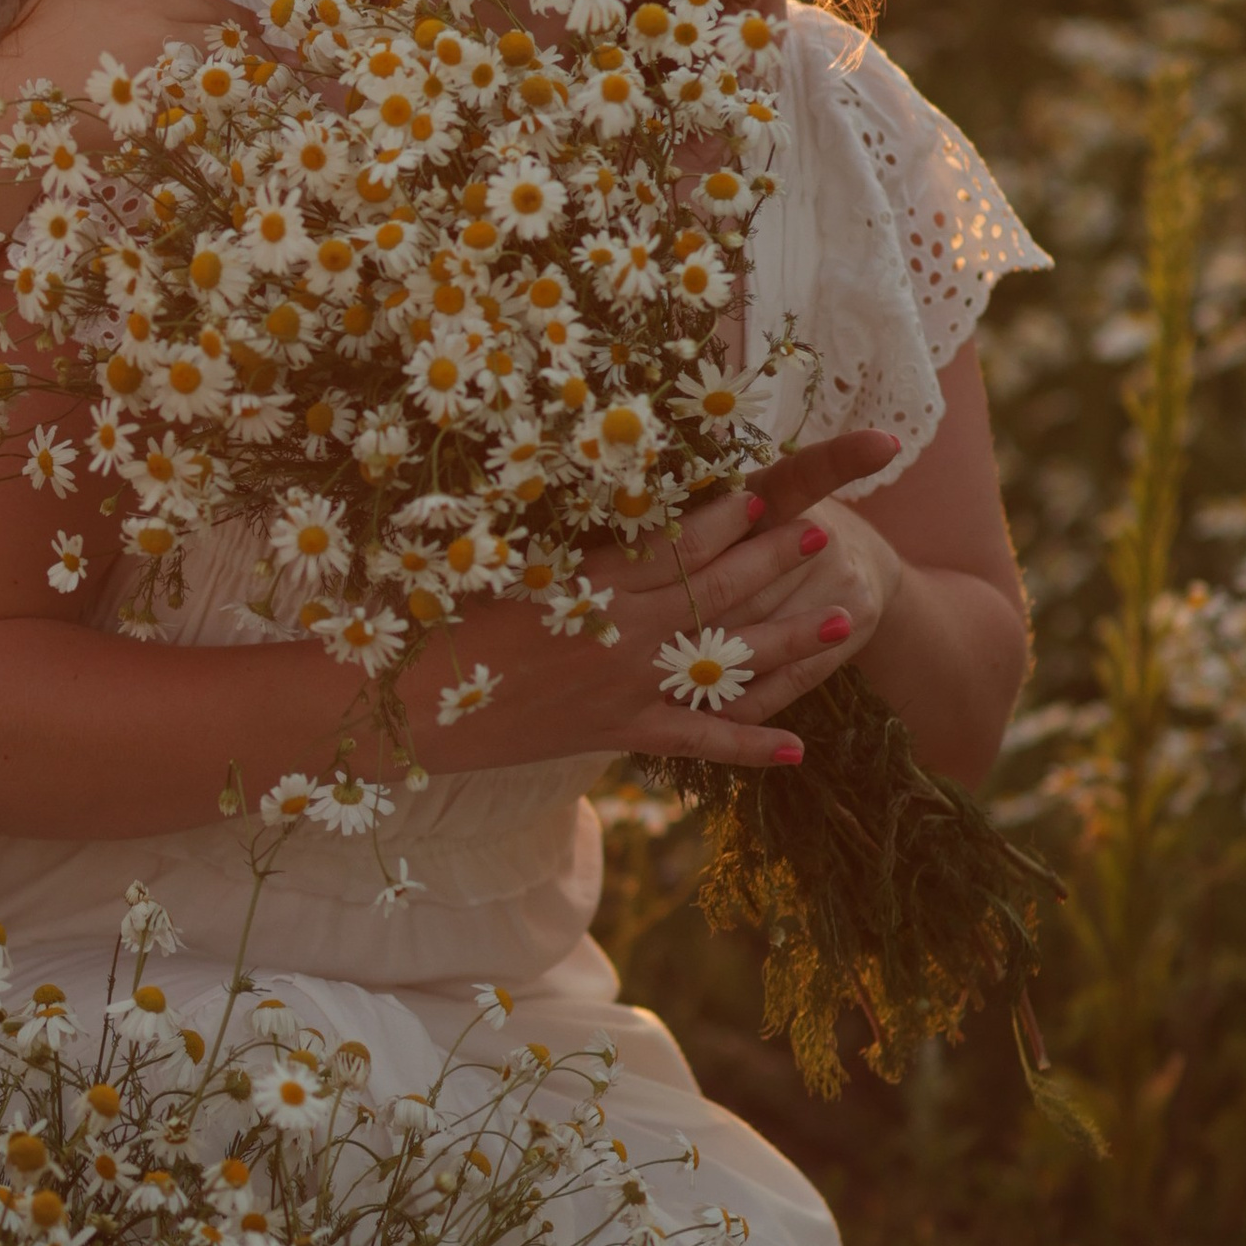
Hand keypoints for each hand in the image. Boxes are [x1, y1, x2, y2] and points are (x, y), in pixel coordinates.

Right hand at [420, 432, 902, 772]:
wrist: (404, 705)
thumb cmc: (437, 623)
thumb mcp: (503, 569)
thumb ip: (564, 549)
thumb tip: (612, 520)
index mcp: (591, 581)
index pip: (676, 545)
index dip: (724, 521)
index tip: (763, 497)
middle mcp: (620, 632)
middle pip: (714, 592)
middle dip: (772, 563)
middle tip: (821, 538)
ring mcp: (625, 686)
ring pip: (723, 660)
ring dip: (786, 641)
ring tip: (840, 620)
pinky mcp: (619, 733)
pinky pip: (697, 741)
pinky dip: (747, 746)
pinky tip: (796, 749)